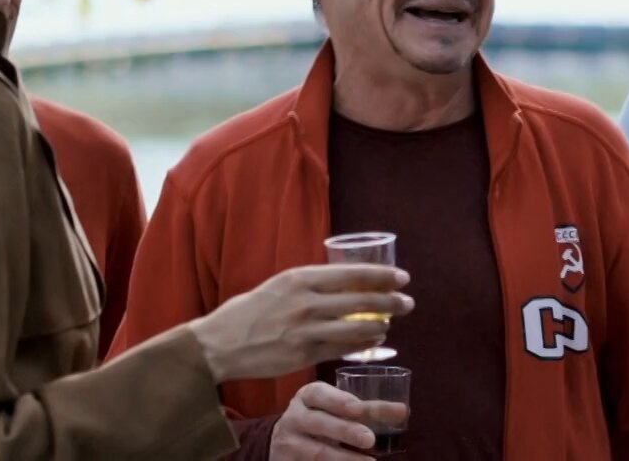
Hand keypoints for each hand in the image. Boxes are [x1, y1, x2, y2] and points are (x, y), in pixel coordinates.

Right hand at [192, 264, 412, 382]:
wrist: (220, 343)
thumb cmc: (252, 310)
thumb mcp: (281, 284)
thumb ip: (312, 283)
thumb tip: (347, 280)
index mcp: (300, 278)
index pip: (352, 274)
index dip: (382, 276)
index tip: (403, 277)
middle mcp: (305, 302)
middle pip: (360, 301)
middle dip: (390, 301)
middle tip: (408, 302)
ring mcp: (305, 330)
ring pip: (355, 327)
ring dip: (379, 325)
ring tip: (391, 323)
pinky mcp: (302, 354)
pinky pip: (341, 349)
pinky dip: (360, 344)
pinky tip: (372, 341)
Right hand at [270, 381, 407, 459]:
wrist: (283, 438)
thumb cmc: (320, 415)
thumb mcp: (334, 406)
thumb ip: (363, 408)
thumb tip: (403, 412)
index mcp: (307, 396)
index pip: (320, 394)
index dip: (338, 400)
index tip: (358, 408)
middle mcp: (294, 417)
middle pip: (319, 423)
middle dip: (345, 431)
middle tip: (370, 439)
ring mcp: (289, 443)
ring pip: (316, 452)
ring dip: (344, 458)